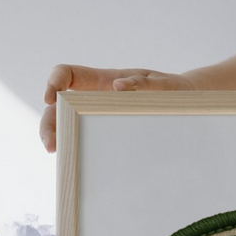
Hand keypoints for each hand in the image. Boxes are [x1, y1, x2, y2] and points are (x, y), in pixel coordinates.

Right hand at [39, 64, 195, 150]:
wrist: (186, 106)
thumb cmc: (173, 92)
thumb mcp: (163, 86)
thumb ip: (145, 84)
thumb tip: (119, 86)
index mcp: (103, 81)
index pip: (67, 73)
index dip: (54, 81)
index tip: (51, 98)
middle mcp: (93, 98)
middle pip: (58, 106)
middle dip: (49, 123)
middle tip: (51, 145)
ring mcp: (96, 117)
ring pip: (65, 125)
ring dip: (57, 138)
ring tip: (58, 154)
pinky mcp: (104, 133)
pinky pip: (83, 139)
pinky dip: (73, 149)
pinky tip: (73, 162)